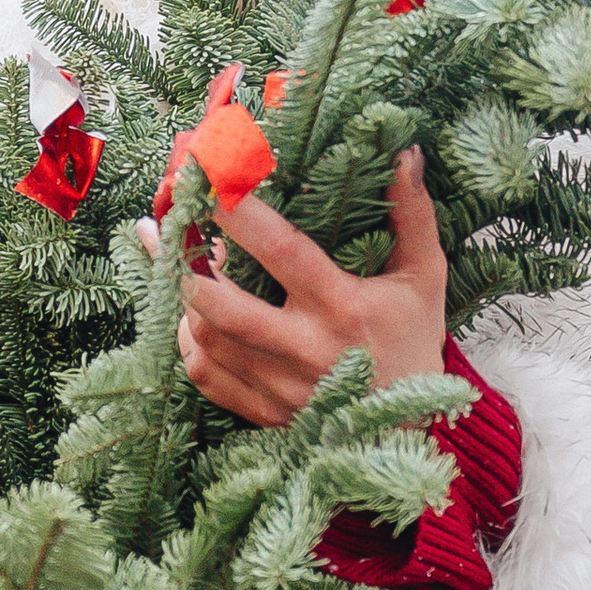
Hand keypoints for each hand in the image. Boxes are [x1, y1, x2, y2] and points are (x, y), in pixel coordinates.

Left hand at [144, 150, 449, 428]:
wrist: (409, 436)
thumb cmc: (413, 342)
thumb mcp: (424, 277)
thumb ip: (413, 215)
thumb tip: (406, 153)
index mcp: (343, 308)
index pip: (281, 252)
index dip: (238, 214)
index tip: (206, 175)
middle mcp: (304, 349)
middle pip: (221, 305)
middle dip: (183, 261)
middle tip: (166, 222)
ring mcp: (278, 386)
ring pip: (205, 337)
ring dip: (182, 293)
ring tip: (177, 255)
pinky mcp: (262, 412)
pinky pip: (203, 374)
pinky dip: (188, 339)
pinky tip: (189, 310)